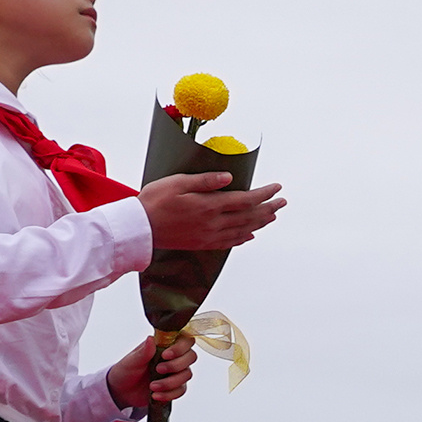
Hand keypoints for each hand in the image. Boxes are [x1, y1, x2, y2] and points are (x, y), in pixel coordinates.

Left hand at [105, 337, 198, 411]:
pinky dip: (169, 394)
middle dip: (176, 365)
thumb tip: (151, 339)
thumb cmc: (127, 370)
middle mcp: (174, 356)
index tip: (166, 355)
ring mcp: (176, 372)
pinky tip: (156, 395)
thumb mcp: (132, 360)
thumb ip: (144, 351)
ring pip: (187, 374)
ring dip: (170, 382)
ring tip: (152, 386)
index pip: (184, 340)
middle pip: (191, 356)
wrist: (122, 390)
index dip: (180, 347)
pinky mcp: (175, 387)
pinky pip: (181, 390)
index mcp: (165, 344)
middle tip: (158, 370)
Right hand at [141, 172, 286, 251]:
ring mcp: (208, 236)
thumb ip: (206, 181)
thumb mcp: (178, 182)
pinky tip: (249, 235)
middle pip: (249, 216)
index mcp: (209, 206)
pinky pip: (229, 243)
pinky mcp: (201, 244)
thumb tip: (229, 178)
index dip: (264, 194)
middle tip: (282, 202)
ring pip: (242, 230)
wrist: (139, 228)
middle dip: (268, 208)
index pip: (246, 200)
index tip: (277, 188)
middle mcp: (213, 223)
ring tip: (272, 217)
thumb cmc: (154, 201)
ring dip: (260, 223)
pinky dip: (243, 238)